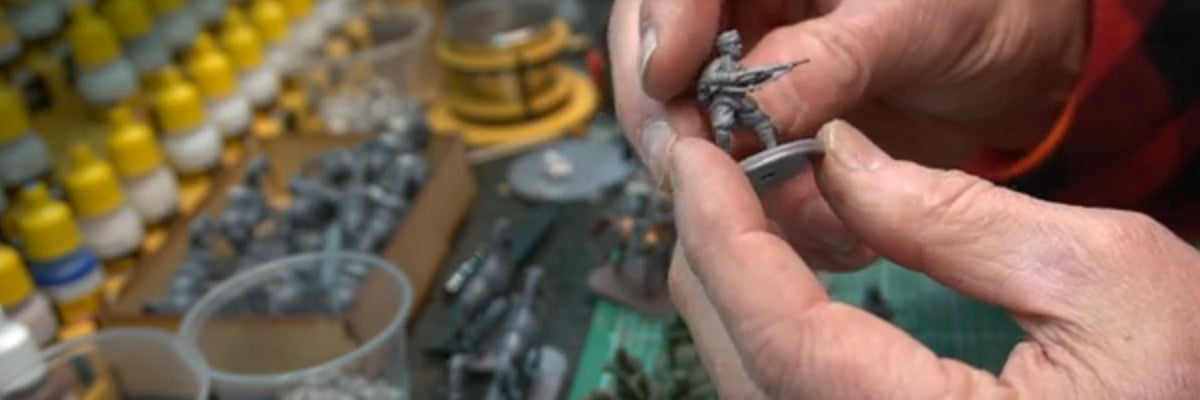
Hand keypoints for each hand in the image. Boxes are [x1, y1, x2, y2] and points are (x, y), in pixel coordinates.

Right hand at [608, 0, 1086, 269]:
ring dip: (723, 183)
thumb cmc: (984, 7)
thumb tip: (745, 122)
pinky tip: (830, 232)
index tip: (667, 79)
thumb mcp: (913, 20)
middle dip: (668, 120)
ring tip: (795, 214)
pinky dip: (772, 217)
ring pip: (683, 132)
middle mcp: (737, 16)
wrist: (1023, 61)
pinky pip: (739, 184)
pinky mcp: (768, 139)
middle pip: (649, 61)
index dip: (658, 27)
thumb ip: (827, 62)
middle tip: (700, 169)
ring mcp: (745, 80)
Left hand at [669, 120, 1199, 398]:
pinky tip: (780, 288)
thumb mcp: (1107, 278)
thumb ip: (954, 218)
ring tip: (736, 214)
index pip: (786, 337)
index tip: (696, 162)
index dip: (725, 238)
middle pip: (749, 370)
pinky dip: (770, 341)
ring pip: (757, 393)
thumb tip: (837, 159)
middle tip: (708, 175)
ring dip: (734, 301)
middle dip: (714, 260)